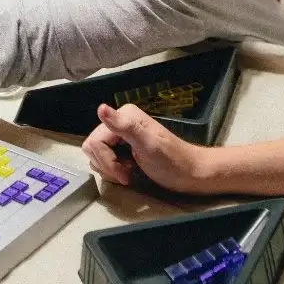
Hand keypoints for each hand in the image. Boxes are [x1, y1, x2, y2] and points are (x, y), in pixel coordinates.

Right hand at [82, 104, 212, 192]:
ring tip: (128, 173)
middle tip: (126, 174)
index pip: (95, 141)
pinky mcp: (124, 146)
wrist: (191, 174)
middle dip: (106, 164)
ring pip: (96, 153)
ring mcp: (121, 134)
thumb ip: (124, 126)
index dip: (106, 160)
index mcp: (123, 116)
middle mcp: (120, 121)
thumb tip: (101, 108)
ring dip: (109, 168)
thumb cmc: (172, 162)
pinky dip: (112, 168)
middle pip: (93, 146)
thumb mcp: (147, 144)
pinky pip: (104, 157)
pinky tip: (128, 171)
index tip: (124, 172)